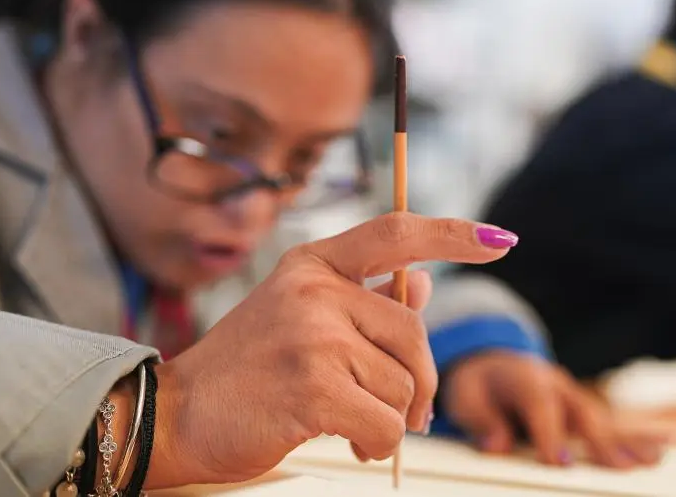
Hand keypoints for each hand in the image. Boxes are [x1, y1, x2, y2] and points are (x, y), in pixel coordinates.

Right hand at [142, 213, 518, 488]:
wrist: (175, 417)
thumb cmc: (246, 371)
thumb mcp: (300, 316)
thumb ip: (363, 298)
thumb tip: (423, 280)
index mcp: (313, 263)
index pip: (396, 232)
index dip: (454, 235)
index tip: (500, 239)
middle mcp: (314, 289)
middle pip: (415, 332)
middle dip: (420, 382)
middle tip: (407, 411)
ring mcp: (313, 335)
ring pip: (404, 384)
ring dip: (390, 418)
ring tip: (350, 424)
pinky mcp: (314, 386)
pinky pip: (388, 422)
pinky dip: (378, 443)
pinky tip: (348, 439)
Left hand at [442, 351, 667, 468]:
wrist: (490, 360)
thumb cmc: (477, 384)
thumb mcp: (465, 398)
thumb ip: (481, 421)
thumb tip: (497, 447)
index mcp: (526, 379)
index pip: (540, 407)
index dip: (549, 435)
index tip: (557, 463)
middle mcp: (557, 385)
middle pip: (583, 414)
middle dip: (600, 442)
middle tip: (619, 468)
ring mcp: (574, 396)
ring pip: (604, 420)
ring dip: (628, 441)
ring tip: (652, 460)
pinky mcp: (583, 409)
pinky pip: (612, 423)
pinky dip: (638, 435)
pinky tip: (665, 444)